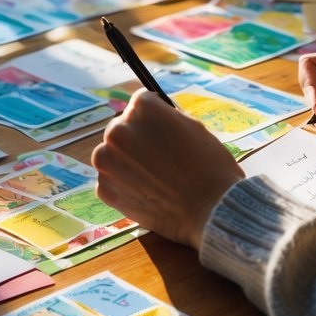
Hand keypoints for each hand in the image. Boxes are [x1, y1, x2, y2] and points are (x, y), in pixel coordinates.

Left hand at [92, 90, 243, 249]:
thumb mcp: (192, 127)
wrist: (211, 209)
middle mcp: (118, 129)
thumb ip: (164, 119)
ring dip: (127, 164)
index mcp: (141, 107)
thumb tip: (149, 122)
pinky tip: (147, 193)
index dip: (154, 122)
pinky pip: (110, 181)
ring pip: (112, 155)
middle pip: (122, 130)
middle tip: (160, 161)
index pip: (139, 106)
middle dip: (136, 142)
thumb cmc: (209, 165)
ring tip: (154, 179)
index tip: (165, 136)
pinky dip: (124, 187)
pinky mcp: (104, 188)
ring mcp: (106, 160)